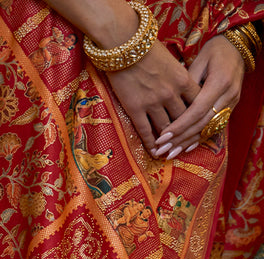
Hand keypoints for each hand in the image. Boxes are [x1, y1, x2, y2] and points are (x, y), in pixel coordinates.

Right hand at [106, 40, 200, 155]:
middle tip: (185, 143)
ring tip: (169, 151)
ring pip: (166, 129)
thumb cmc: (146, 47)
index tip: (197, 125)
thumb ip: (178, 76)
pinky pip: (146, 132)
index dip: (198, 117)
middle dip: (185, 133)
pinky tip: (154, 151)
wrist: (123, 44)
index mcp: (183, 79)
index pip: (197, 103)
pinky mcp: (136, 109)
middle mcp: (171, 93)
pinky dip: (151, 144)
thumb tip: (181, 89)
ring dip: (169, 142)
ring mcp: (153, 103)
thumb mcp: (171, 60)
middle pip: (184, 119)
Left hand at [151, 35, 245, 158]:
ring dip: (188, 143)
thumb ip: (186, 84)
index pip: (197, 110)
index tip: (162, 137)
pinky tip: (186, 148)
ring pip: (208, 129)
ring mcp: (232, 103)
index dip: (180, 126)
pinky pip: (214, 127)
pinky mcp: (231, 108)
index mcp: (220, 82)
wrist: (237, 47)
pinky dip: (199, 139)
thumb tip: (169, 104)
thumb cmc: (214, 51)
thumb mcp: (199, 61)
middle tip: (162, 150)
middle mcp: (228, 95)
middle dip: (181, 139)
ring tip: (170, 154)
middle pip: (202, 124)